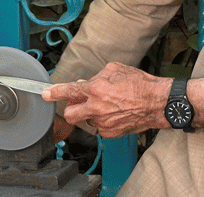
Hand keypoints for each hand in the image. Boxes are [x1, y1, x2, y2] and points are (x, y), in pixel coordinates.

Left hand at [42, 62, 167, 137]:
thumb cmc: (140, 84)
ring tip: (109, 105)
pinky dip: (104, 121)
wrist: (157, 102)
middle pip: (71, 114)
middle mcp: (96, 107)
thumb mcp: (116, 70)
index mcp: (96, 89)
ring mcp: (103, 122)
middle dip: (72, 109)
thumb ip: (97, 77)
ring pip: (87, 120)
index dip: (54, 93)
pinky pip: (100, 127)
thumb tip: (85, 83)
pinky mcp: (110, 133)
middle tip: (81, 103)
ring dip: (92, 113)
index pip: (69, 91)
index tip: (46, 94)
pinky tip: (116, 113)